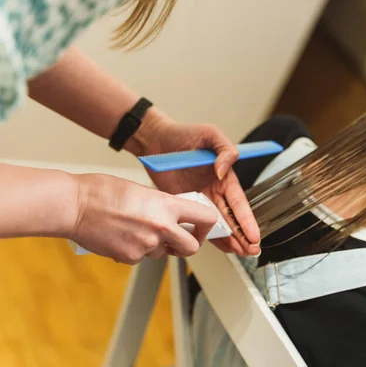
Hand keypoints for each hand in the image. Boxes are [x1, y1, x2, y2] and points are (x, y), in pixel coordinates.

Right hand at [71, 173, 217, 263]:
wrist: (75, 205)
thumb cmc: (104, 191)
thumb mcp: (144, 191)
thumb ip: (164, 205)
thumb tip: (176, 216)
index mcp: (168, 205)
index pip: (206, 217)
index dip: (207, 225)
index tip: (201, 227)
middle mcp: (162, 227)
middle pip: (192, 248)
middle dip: (187, 245)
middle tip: (178, 239)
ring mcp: (146, 245)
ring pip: (163, 254)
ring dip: (156, 246)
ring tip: (136, 229)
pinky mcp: (130, 258)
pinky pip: (141, 258)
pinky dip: (135, 250)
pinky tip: (121, 236)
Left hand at [132, 112, 260, 256]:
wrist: (156, 140)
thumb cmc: (184, 134)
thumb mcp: (210, 134)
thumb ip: (225, 150)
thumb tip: (223, 171)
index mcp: (225, 176)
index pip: (239, 202)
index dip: (247, 220)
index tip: (254, 235)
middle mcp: (216, 191)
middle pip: (233, 217)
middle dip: (244, 235)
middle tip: (253, 251)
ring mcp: (201, 199)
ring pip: (219, 224)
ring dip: (231, 239)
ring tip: (242, 253)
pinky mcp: (185, 204)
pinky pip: (199, 223)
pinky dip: (210, 236)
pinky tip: (222, 248)